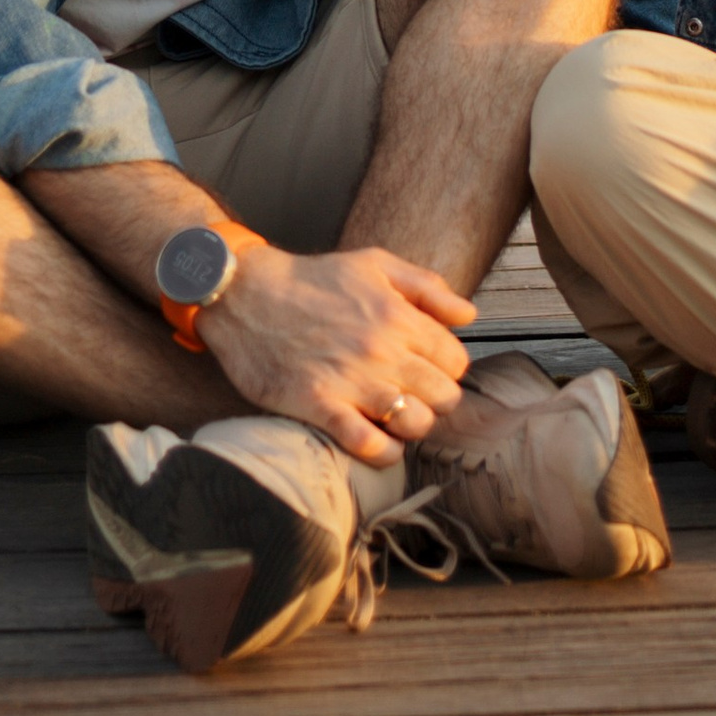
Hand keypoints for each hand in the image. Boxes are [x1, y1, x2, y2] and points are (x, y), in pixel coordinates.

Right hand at [201, 241, 474, 461]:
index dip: (447, 370)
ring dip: (411, 427)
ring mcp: (351, 381)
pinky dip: (382, 452)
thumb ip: (426, 287)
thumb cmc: (313, 279)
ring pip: (415, 424)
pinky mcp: (319, 406)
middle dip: (435, 401)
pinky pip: (370, 445)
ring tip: (395, 418)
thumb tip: (469, 315)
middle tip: (413, 396)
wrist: (246, 294)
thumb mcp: (374, 264)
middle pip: (443, 398)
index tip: (428, 371)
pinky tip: (376, 440)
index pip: (456, 362)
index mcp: (398, 316)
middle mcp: (382, 350)